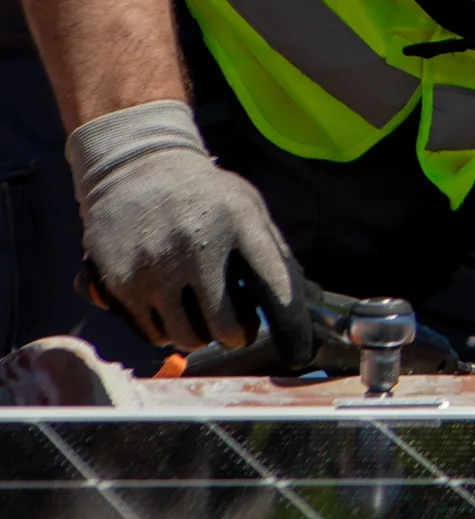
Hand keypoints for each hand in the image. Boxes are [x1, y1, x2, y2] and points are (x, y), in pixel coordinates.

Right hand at [67, 101, 311, 362]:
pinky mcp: (119, 282)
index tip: (300, 352)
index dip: (292, 327)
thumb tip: (312, 298)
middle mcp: (196, 247)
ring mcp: (154, 267)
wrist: (135, 167)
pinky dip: (164, 329)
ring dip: (197, 333)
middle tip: (235, 326)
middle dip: (236, 334)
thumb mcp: (248, 209)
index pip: (276, 287)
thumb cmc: (204, 195)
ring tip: (197, 307)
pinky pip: (150, 334)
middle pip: (225, 327)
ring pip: (186, 338)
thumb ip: (275, 253)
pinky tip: (167, 302)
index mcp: (240, 223)